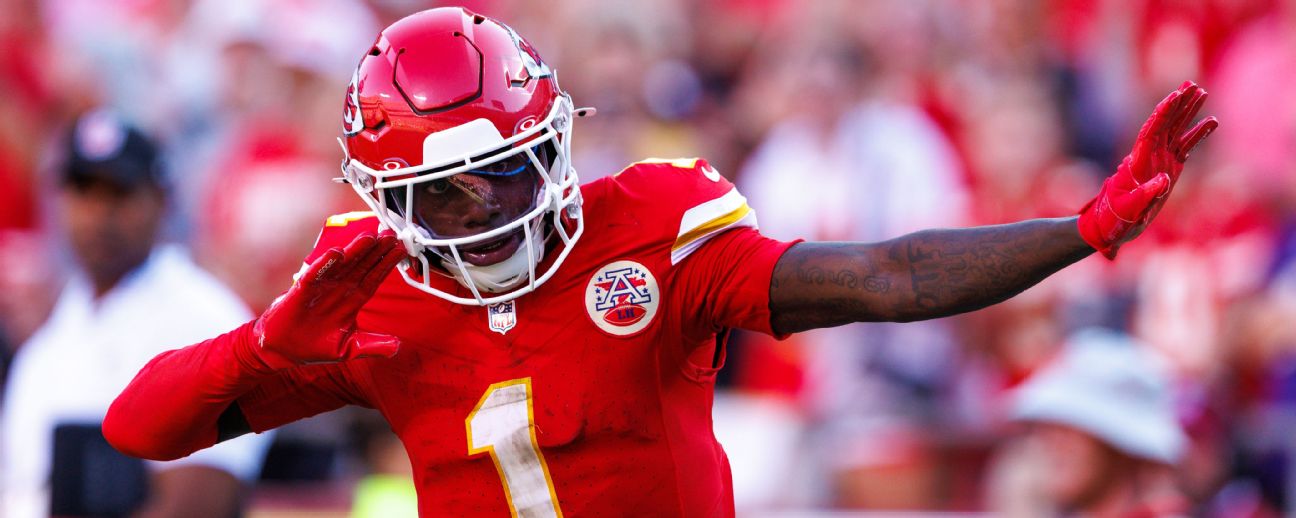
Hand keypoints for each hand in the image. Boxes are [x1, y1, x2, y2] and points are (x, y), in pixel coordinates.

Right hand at [251, 232, 405, 368]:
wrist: (284, 350)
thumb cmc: (316, 346)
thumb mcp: (349, 348)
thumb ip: (373, 346)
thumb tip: (396, 347)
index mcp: (352, 301)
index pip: (374, 278)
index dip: (387, 264)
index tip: (401, 250)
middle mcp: (339, 290)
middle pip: (362, 266)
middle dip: (376, 251)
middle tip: (391, 234)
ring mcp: (321, 288)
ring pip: (342, 265)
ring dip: (355, 251)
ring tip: (370, 237)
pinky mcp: (302, 291)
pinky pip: (315, 275)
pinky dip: (325, 264)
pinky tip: (336, 253)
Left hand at [1078, 80, 1218, 258]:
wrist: (1112, 227)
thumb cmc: (1116, 220)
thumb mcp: (1130, 210)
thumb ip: (1146, 196)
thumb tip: (1164, 180)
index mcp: (1138, 161)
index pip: (1151, 131)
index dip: (1163, 113)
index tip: (1175, 95)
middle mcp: (1149, 156)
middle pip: (1165, 123)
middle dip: (1178, 104)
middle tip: (1192, 84)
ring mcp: (1160, 161)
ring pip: (1176, 130)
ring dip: (1188, 111)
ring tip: (1201, 92)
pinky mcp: (1170, 169)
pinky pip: (1186, 147)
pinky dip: (1198, 134)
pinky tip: (1212, 122)